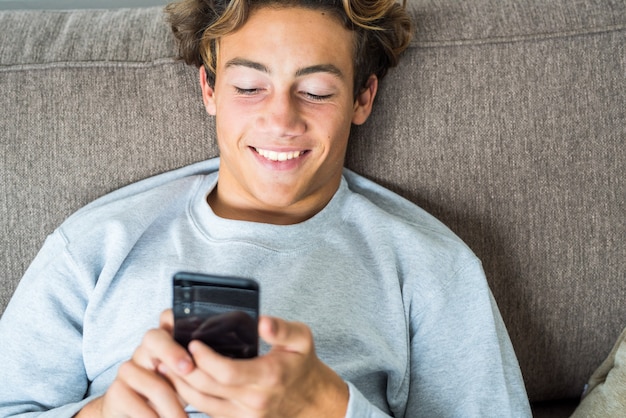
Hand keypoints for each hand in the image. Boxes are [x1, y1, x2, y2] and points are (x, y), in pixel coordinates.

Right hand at [76, 311, 194, 417]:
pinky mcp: (116, 391)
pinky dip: (153, 417)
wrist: (133, 416)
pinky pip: (136, 402)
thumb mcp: (186, 379)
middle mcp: (144, 350)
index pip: (168, 318)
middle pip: (153, 338)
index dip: (178, 321)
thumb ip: (199, 368)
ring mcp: (128, 369)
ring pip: (153, 381)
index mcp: (165, 342)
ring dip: (173, 407)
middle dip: (173, 352)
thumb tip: (220, 367)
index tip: (194, 340)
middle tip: (188, 370)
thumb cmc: (169, 394)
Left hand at [160, 316, 349, 417]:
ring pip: (202, 403)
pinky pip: (207, 411)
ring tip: (168, 365)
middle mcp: (255, 399)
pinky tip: (182, 381)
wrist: (311, 400)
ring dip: (181, 385)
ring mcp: (245, 414)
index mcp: (269, 376)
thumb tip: (263, 322)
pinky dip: (190, 397)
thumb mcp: (301, 339)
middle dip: (184, 369)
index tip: (193, 342)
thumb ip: (282, 329)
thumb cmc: (301, 365)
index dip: (204, 358)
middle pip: (207, 388)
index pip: (226, 371)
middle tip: (170, 351)